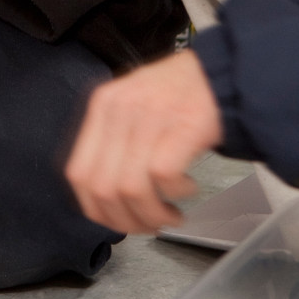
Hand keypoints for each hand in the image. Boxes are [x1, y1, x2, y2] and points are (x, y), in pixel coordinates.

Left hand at [64, 50, 223, 233]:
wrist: (220, 72)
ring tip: (172, 215)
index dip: (96, 209)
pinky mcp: (182, 125)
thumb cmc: (178, 96)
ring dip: (153, 214)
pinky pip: (164, 176)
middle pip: (103, 188)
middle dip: (127, 220)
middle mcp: (118, 109)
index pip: (78, 174)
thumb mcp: (131, 108)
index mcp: (102, 107)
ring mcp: (149, 116)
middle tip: (150, 225)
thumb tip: (108, 198)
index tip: (118, 220)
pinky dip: (176, 193)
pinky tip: (188, 188)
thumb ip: (113, 144)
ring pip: (131, 189)